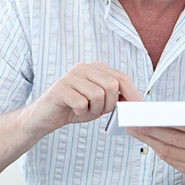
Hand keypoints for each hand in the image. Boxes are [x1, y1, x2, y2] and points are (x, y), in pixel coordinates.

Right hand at [24, 62, 142, 134]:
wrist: (45, 116)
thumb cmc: (73, 108)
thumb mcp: (99, 104)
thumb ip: (114, 99)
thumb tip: (134, 102)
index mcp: (95, 68)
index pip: (121, 77)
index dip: (132, 94)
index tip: (138, 108)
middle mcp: (83, 68)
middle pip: (112, 85)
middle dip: (110, 104)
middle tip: (99, 111)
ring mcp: (71, 76)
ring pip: (98, 95)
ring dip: (94, 109)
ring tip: (84, 110)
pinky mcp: (60, 88)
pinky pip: (81, 103)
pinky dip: (80, 112)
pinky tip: (73, 110)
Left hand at [126, 93, 184, 184]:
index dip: (167, 120)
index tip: (149, 114)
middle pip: (173, 138)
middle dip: (150, 129)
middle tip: (134, 122)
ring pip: (168, 150)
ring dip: (148, 139)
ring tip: (134, 129)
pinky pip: (168, 159)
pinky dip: (155, 148)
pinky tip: (145, 139)